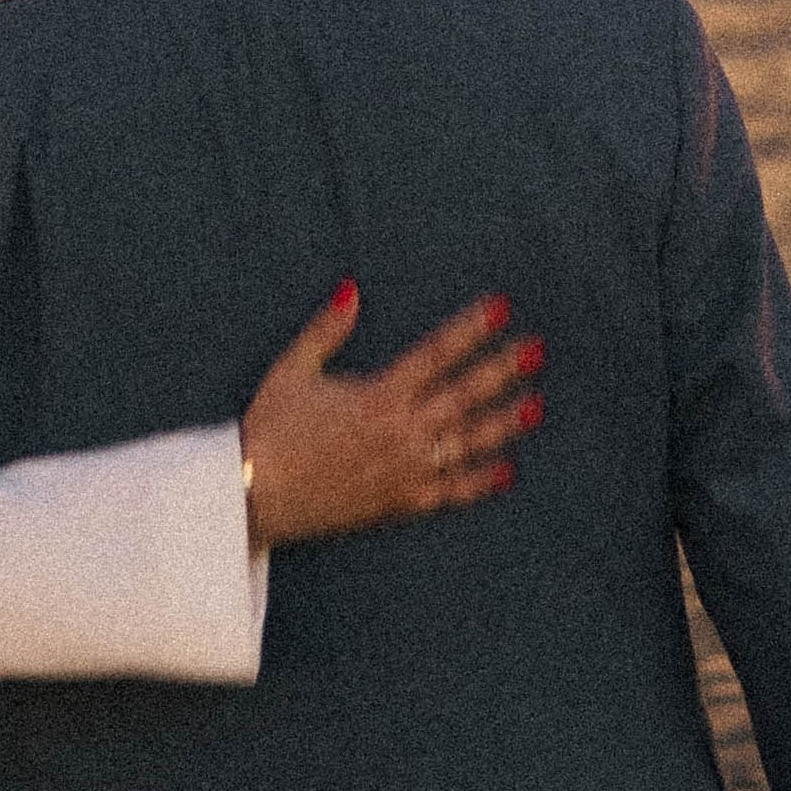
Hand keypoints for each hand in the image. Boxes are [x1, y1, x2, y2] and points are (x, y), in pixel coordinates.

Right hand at [240, 286, 542, 548]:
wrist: (253, 495)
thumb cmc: (268, 431)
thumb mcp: (293, 370)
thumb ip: (327, 329)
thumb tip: (351, 287)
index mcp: (377, 394)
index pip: (437, 353)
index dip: (471, 328)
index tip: (500, 308)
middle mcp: (400, 431)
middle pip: (464, 394)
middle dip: (503, 370)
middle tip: (536, 350)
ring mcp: (405, 469)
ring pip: (466, 442)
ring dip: (503, 423)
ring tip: (536, 406)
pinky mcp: (399, 502)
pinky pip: (450, 491)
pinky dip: (479, 482)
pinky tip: (506, 471)